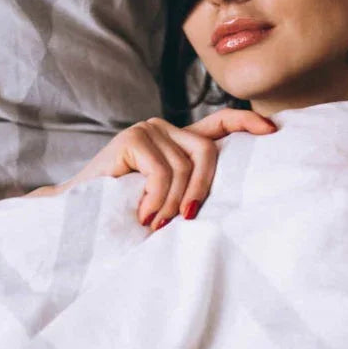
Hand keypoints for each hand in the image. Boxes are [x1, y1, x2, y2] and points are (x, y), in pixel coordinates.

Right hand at [55, 109, 277, 230]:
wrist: (74, 215)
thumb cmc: (122, 213)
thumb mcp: (164, 201)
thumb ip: (188, 189)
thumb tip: (234, 200)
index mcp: (177, 141)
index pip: (219, 123)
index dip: (246, 123)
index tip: (272, 130)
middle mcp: (165, 129)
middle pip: (207, 152)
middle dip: (203, 189)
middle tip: (187, 219)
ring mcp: (147, 130)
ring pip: (183, 168)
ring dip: (171, 204)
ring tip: (155, 225)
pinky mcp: (132, 139)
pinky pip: (161, 173)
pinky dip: (156, 199)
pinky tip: (142, 215)